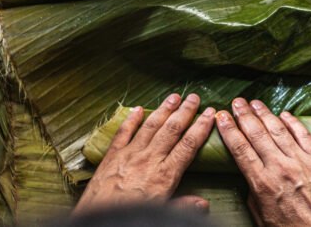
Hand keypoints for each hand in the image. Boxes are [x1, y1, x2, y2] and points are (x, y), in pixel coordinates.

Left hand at [73, 94, 215, 214]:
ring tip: (174, 97)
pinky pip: (123, 133)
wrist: (100, 220)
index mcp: (165, 174)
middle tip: (194, 97)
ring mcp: (130, 155)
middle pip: (172, 130)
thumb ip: (183, 205)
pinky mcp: (112, 156)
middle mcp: (149, 159)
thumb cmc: (132, 215)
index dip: (201, 128)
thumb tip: (204, 204)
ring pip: (151, 126)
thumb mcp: (162, 211)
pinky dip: (131, 120)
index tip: (210, 114)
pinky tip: (138, 109)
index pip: (188, 145)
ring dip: (164, 110)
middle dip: (185, 112)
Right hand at [216, 98, 310, 226]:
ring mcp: (301, 161)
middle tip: (236, 102)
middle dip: (244, 115)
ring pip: (278, 130)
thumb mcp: (263, 218)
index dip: (229, 130)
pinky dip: (292, 122)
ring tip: (255, 103)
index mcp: (263, 183)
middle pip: (257, 134)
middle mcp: (281, 167)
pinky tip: (284, 114)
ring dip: (265, 114)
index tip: (221, 117)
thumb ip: (253, 195)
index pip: (241, 149)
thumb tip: (250, 178)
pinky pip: (303, 135)